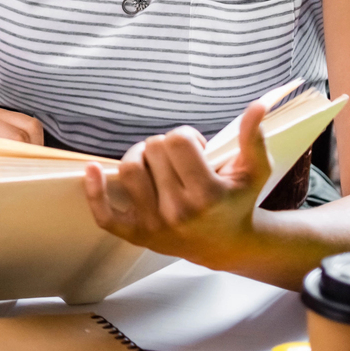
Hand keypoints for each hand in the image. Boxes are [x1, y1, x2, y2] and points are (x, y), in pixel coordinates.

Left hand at [82, 101, 270, 261]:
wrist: (226, 245)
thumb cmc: (237, 201)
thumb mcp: (253, 171)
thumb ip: (253, 138)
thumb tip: (257, 105)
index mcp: (207, 194)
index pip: (177, 141)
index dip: (187, 136)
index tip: (198, 149)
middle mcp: (179, 210)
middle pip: (153, 149)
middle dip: (166, 147)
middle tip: (181, 161)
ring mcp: (154, 224)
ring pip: (129, 168)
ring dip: (139, 157)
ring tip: (156, 164)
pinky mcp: (135, 234)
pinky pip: (104, 213)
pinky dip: (94, 190)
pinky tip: (91, 169)